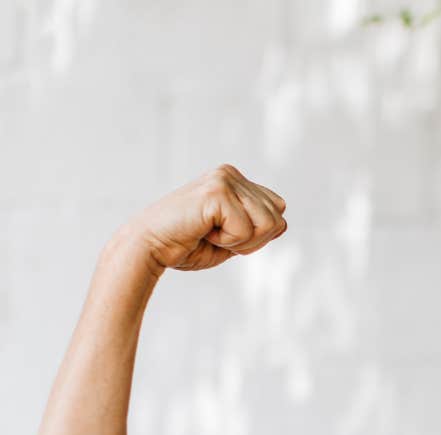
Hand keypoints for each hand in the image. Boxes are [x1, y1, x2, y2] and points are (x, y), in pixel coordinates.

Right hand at [114, 164, 286, 273]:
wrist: (150, 247)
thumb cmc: (186, 246)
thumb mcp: (231, 238)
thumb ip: (256, 229)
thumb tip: (283, 222)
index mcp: (235, 181)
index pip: (278, 210)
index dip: (259, 235)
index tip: (226, 236)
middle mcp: (231, 174)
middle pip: (278, 218)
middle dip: (253, 240)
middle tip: (217, 237)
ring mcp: (225, 179)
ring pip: (268, 224)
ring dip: (241, 242)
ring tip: (210, 234)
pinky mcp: (217, 191)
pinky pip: (246, 230)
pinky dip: (228, 242)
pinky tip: (203, 232)